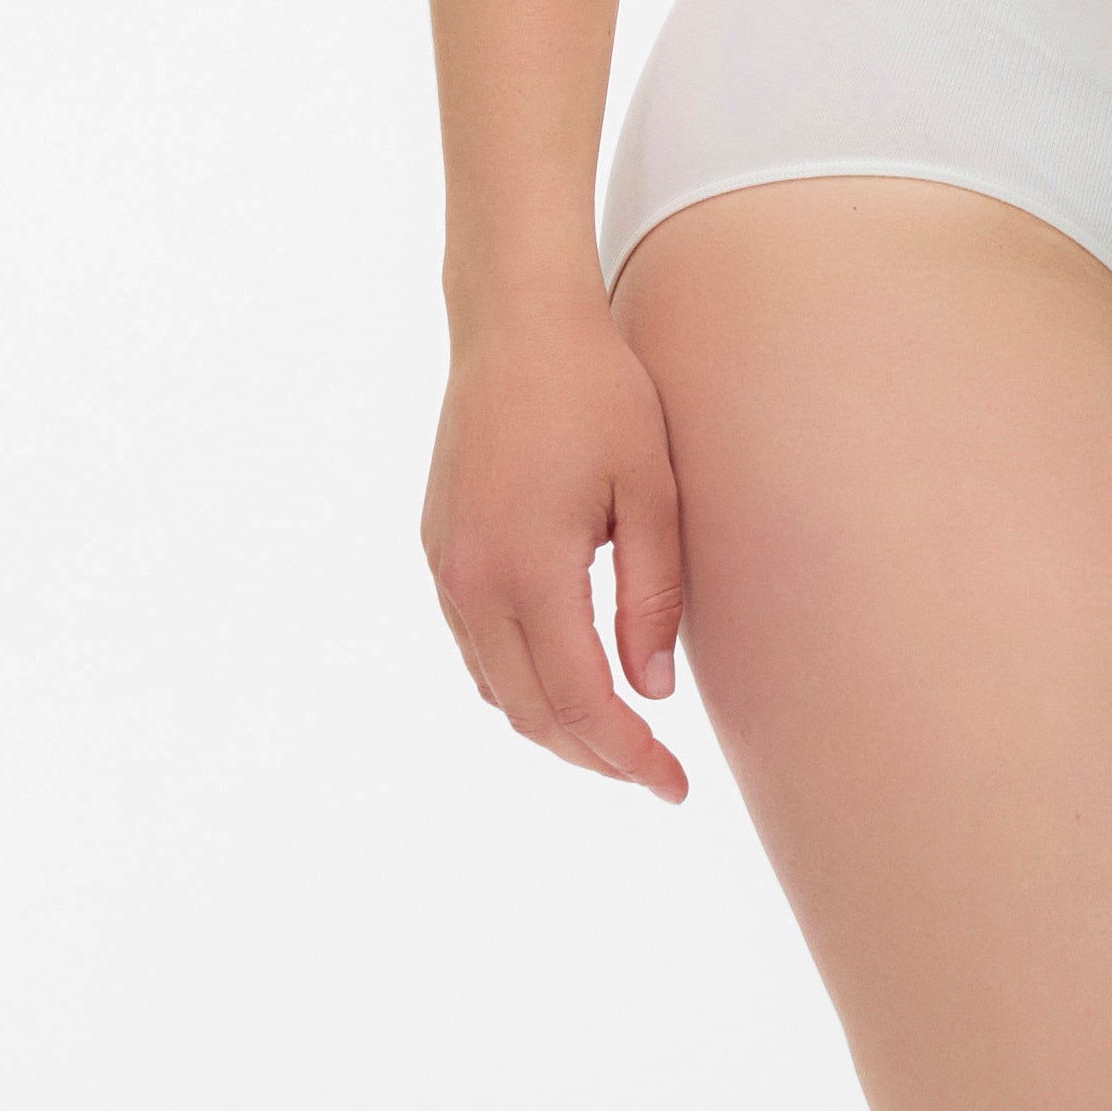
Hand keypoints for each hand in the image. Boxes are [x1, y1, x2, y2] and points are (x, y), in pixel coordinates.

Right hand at [421, 306, 690, 799]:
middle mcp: (472, 580)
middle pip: (531, 712)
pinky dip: (520, 683)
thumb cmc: (598, 394)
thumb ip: (653, 598)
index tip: (674, 786)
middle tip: (655, 773)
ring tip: (618, 738)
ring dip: (555, 726)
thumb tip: (653, 692)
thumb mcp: (653, 492)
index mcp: (528, 568)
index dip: (628, 756)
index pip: (580, 701)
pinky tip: (566, 681)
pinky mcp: (437, 551)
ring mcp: (446, 568)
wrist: (515, 324)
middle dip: (594, 756)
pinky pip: (475, 649)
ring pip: (496, 688)